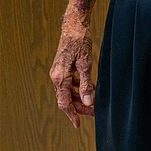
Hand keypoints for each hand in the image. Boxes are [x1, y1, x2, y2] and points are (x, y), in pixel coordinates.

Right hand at [50, 0, 96, 127]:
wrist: (74, 25)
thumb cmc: (79, 42)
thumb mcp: (86, 64)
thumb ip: (86, 85)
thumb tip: (88, 102)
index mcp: (60, 77)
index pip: (64, 103)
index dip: (72, 115)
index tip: (78, 125)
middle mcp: (56, 76)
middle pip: (65, 98)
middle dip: (79, 107)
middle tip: (93, 113)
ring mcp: (58, 72)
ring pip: (67, 91)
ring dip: (79, 98)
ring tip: (94, 101)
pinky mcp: (62, 67)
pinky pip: (69, 83)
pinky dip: (78, 88)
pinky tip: (89, 88)